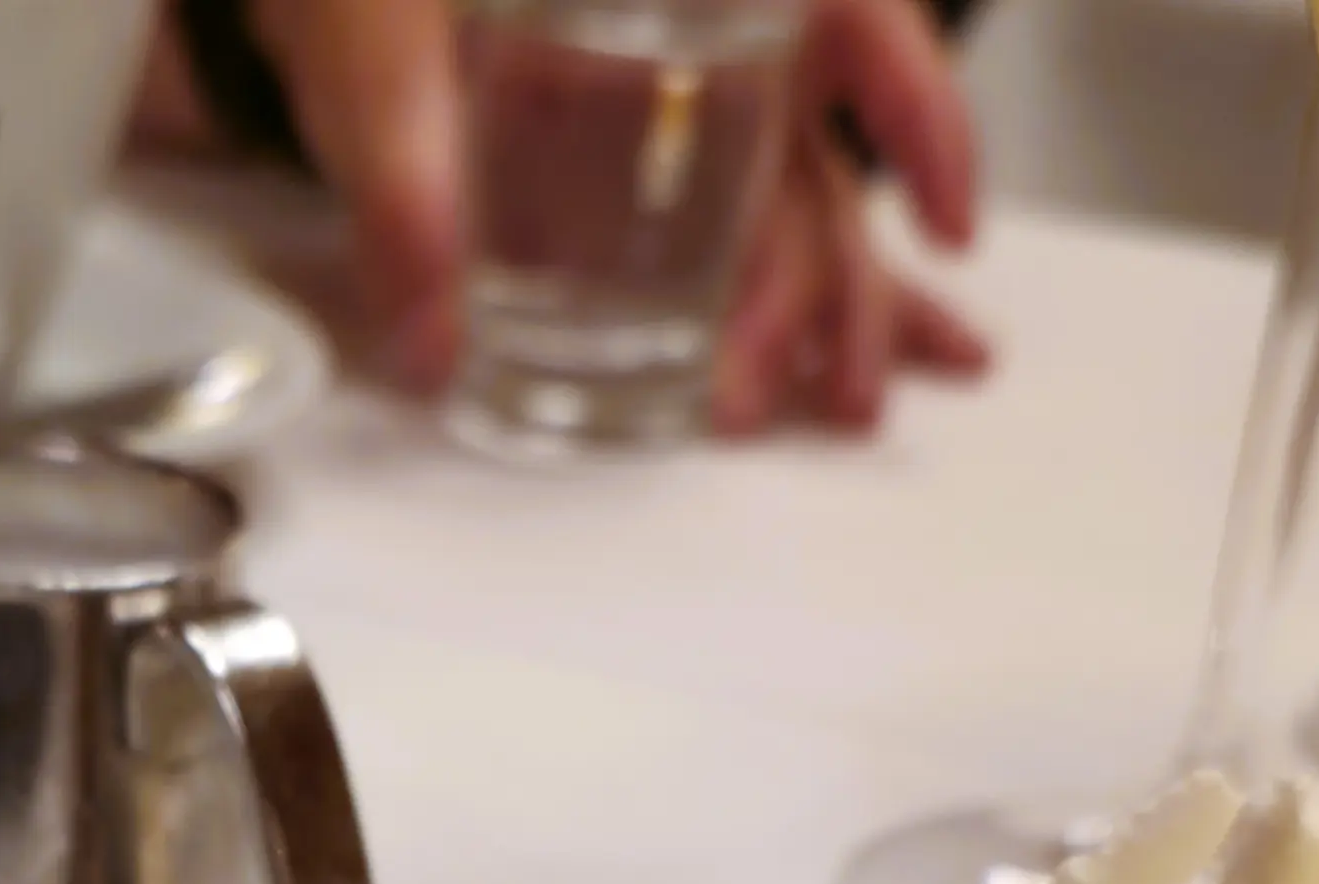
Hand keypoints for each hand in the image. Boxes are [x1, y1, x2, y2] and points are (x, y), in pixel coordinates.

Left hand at [234, 0, 987, 434]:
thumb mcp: (369, 42)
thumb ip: (397, 178)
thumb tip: (427, 337)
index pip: (855, 19)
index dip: (917, 110)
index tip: (950, 215)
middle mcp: (714, 36)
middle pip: (814, 155)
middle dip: (817, 281)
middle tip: (756, 381)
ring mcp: (689, 116)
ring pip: (797, 216)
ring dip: (826, 319)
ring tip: (837, 410)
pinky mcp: (648, 184)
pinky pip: (742, 249)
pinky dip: (791, 319)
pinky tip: (829, 388)